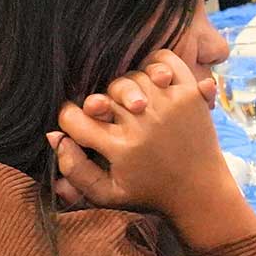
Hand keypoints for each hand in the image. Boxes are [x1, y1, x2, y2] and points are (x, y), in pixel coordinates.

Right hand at [51, 49, 255, 249]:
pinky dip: (157, 64)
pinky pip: (166, 60)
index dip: (69, 118)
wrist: (201, 193)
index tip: (79, 125)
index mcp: (121, 148)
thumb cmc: (150, 194)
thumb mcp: (107, 194)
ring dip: (128, 88)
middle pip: (105, 93)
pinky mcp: (191, 95)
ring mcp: (169, 105)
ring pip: (133, 76)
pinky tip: (153, 82)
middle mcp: (144, 122)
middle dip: (100, 103)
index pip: (74, 116)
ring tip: (133, 105)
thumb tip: (54, 135)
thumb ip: (75, 169)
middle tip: (109, 116)